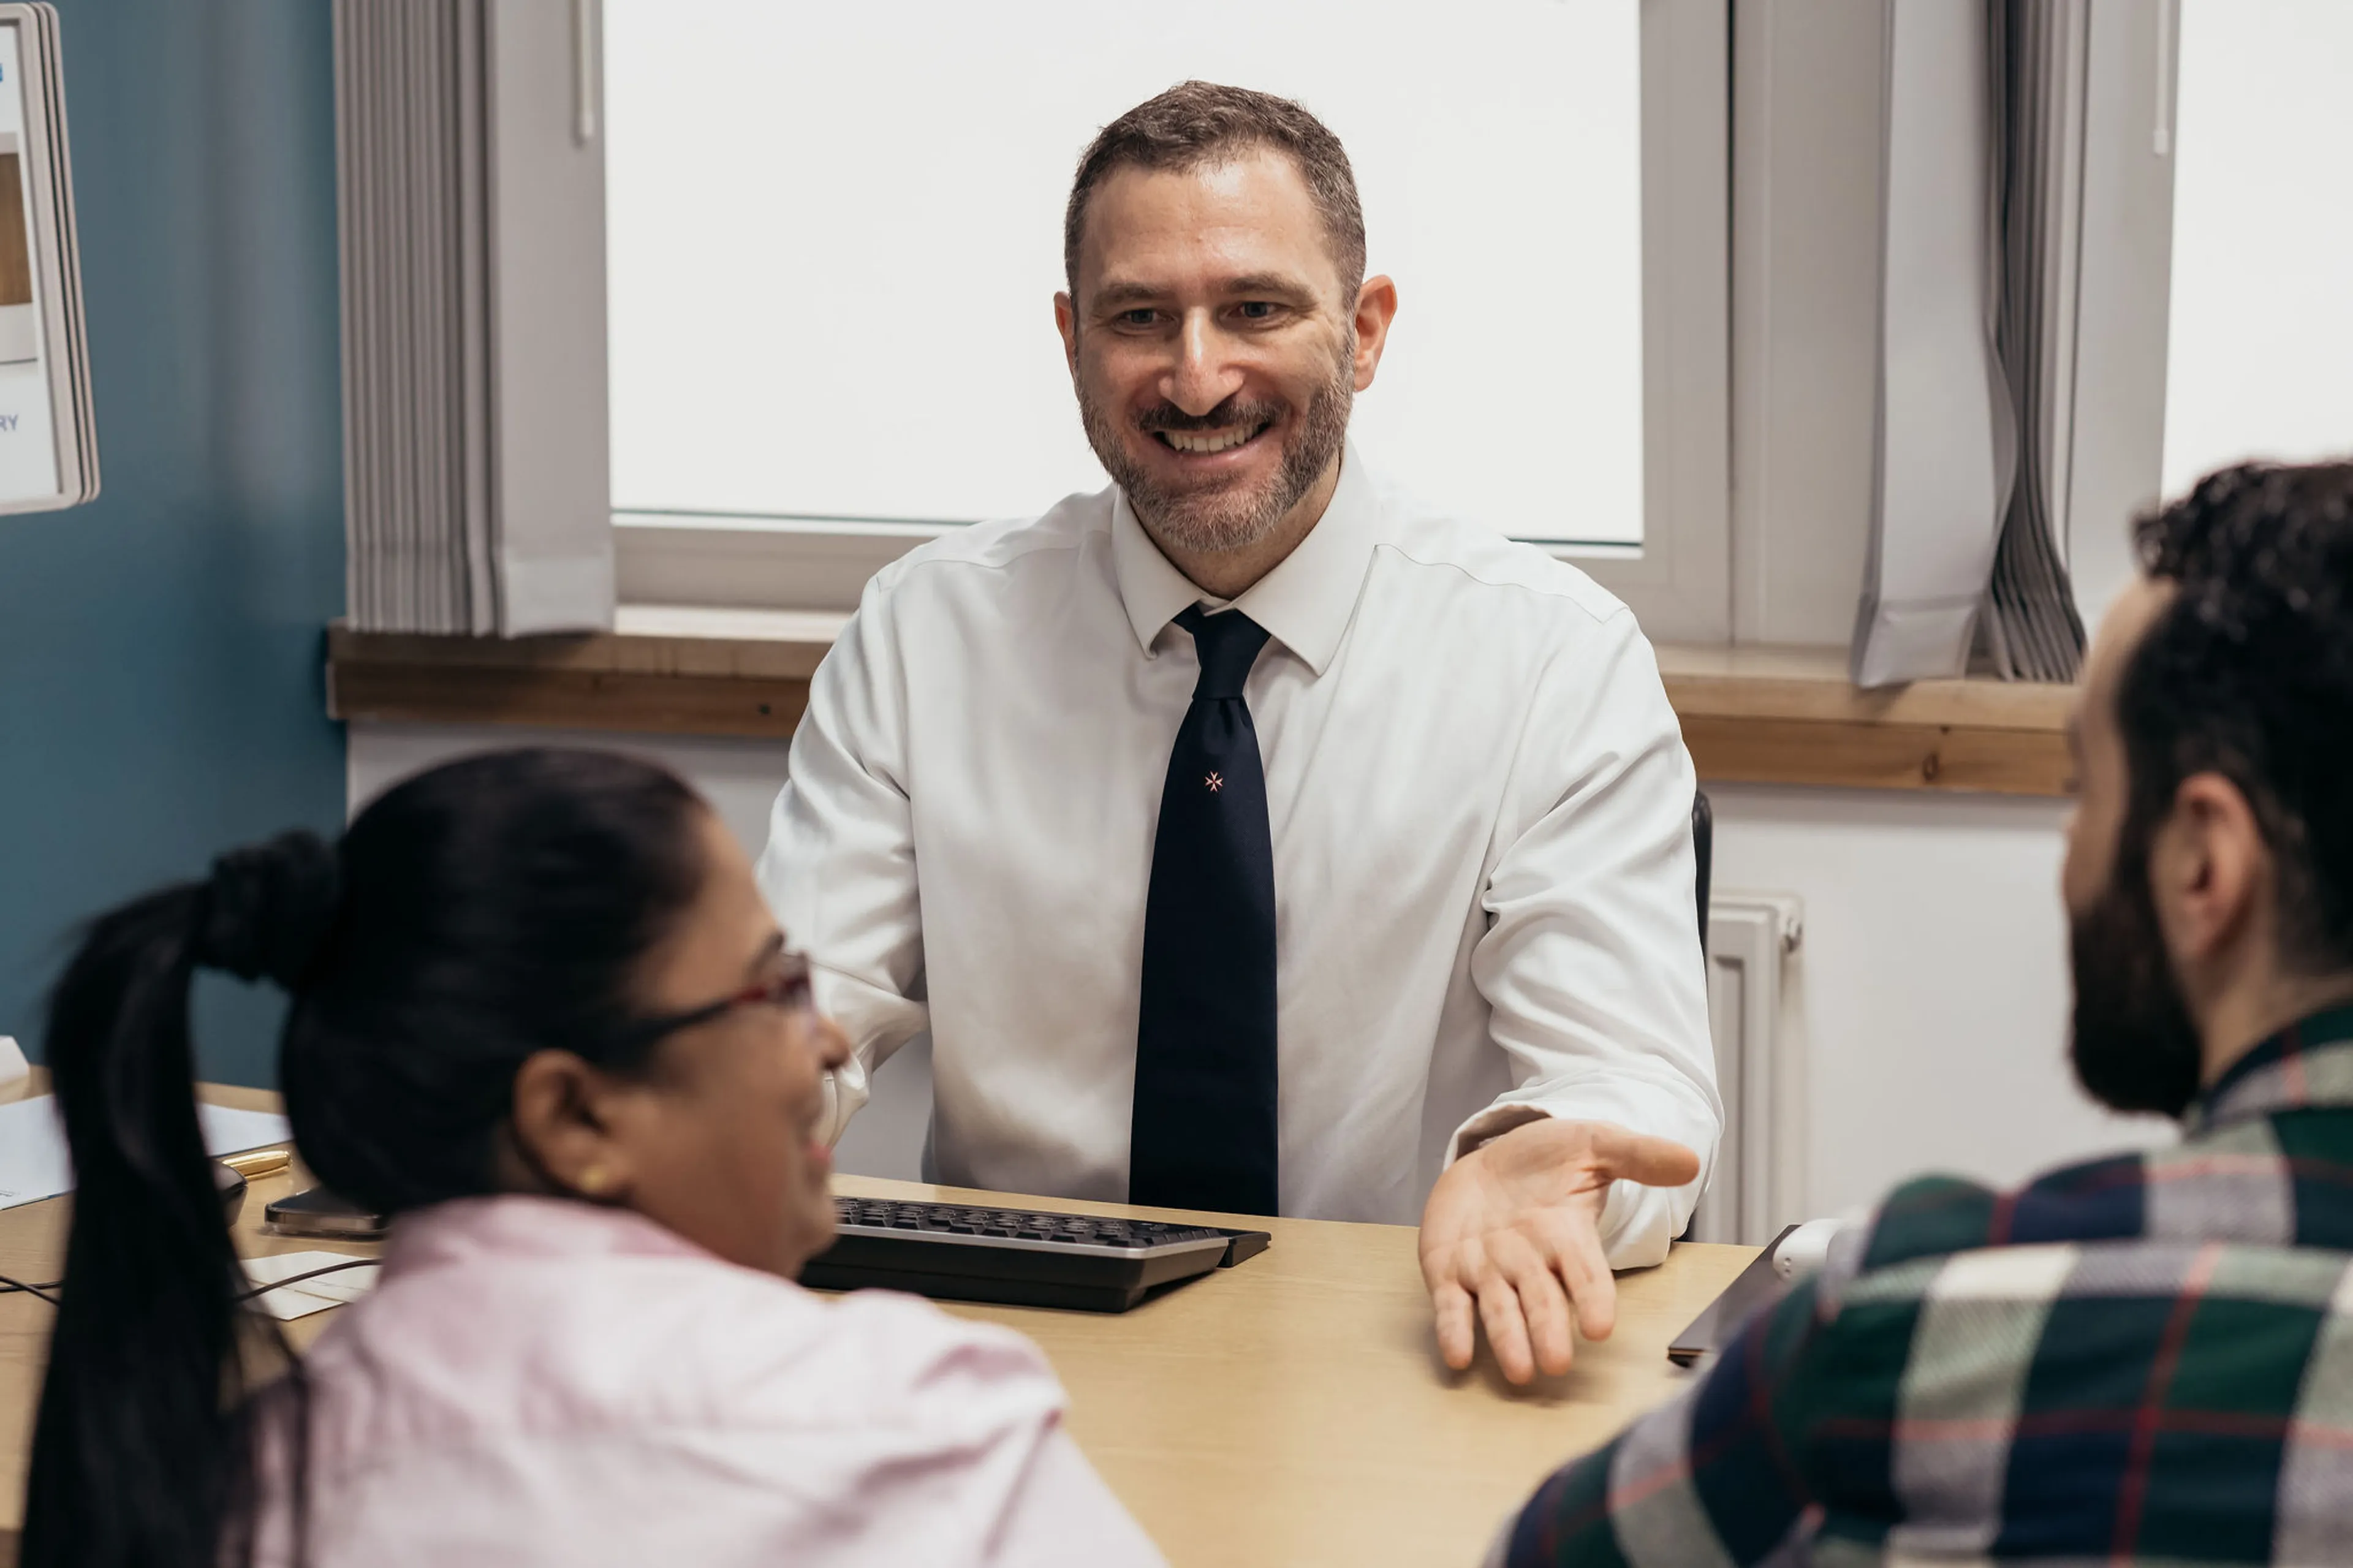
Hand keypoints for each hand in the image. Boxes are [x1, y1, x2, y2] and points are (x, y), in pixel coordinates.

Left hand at [1418, 1118, 1699, 1383]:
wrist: (1493, 1160)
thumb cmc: (1549, 1159)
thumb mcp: (1593, 1143)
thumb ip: (1636, 1154)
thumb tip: (1691, 1161)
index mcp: (1566, 1235)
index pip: (1586, 1273)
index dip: (1593, 1298)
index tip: (1601, 1327)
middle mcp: (1529, 1262)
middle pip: (1542, 1300)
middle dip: (1547, 1331)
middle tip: (1556, 1364)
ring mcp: (1489, 1270)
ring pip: (1499, 1310)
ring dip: (1506, 1340)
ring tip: (1518, 1373)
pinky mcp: (1449, 1271)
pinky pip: (1451, 1305)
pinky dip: (1452, 1330)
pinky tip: (1455, 1356)